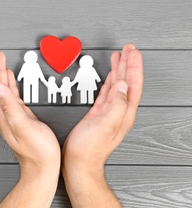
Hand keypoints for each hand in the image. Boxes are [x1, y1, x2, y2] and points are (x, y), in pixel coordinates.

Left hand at [0, 45, 59, 206]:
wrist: (42, 168)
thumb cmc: (37, 152)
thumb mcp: (24, 126)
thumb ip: (10, 106)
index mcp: (1, 113)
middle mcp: (2, 112)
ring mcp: (10, 113)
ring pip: (0, 87)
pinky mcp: (19, 115)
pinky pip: (10, 93)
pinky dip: (8, 81)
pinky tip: (9, 76)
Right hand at [62, 44, 143, 206]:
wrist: (78, 163)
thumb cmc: (89, 149)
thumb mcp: (105, 124)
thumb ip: (117, 104)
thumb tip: (123, 85)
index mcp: (124, 112)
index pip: (133, 84)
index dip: (133, 66)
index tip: (131, 52)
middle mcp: (119, 111)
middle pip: (127, 81)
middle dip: (128, 63)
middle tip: (127, 49)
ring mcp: (109, 112)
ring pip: (117, 85)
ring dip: (119, 70)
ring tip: (119, 57)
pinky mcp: (98, 114)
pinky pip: (106, 92)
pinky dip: (108, 81)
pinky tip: (109, 77)